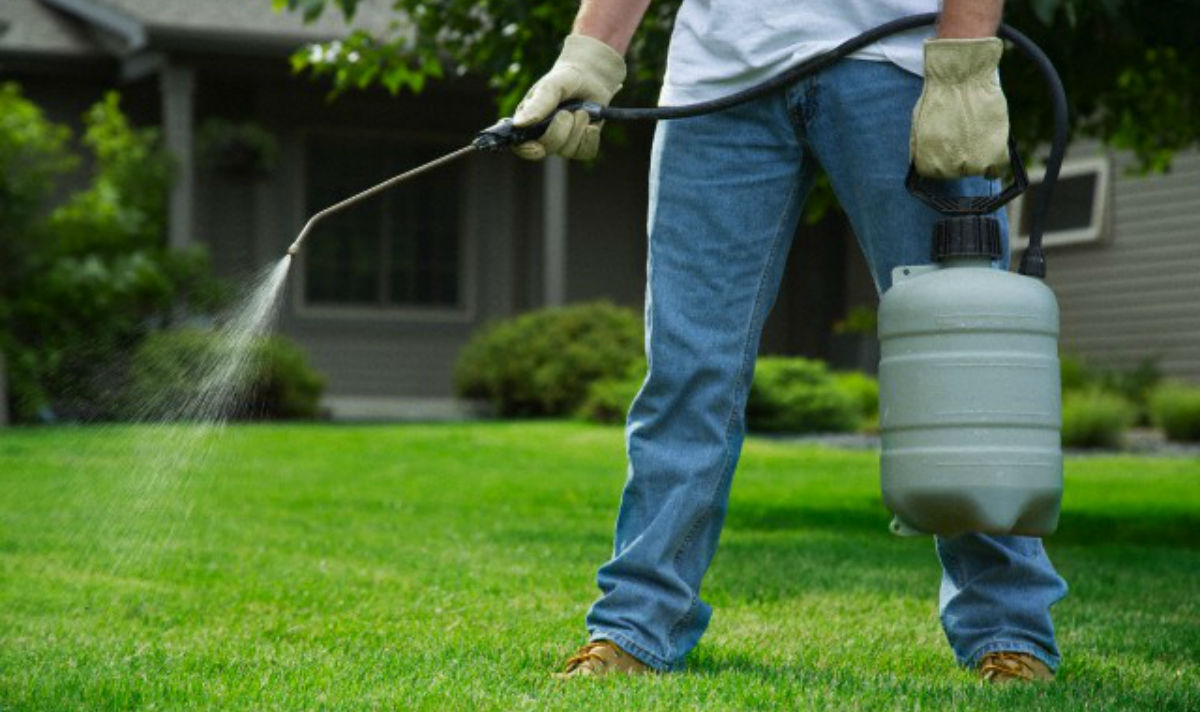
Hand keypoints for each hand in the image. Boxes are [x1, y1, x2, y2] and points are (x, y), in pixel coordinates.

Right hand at [512, 34, 625, 160]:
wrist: (591, 80)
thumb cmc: (565, 80)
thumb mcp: (551, 86)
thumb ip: (537, 104)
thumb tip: (518, 124)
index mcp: (528, 123)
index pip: (522, 147)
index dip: (528, 150)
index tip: (537, 146)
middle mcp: (543, 138)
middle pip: (548, 149)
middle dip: (560, 129)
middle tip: (567, 112)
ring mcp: (563, 145)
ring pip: (569, 151)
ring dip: (578, 128)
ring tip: (581, 111)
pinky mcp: (581, 148)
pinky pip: (586, 152)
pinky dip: (591, 136)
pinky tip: (590, 124)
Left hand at [910, 38, 1009, 178]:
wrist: (961, 79)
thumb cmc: (939, 99)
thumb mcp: (918, 129)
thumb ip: (922, 151)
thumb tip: (924, 166)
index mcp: (926, 165)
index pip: (936, 174)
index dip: (943, 158)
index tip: (947, 144)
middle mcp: (948, 169)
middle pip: (958, 172)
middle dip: (961, 156)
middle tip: (964, 134)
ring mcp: (973, 165)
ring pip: (978, 170)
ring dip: (980, 156)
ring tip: (977, 133)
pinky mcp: (996, 154)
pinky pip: (998, 169)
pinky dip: (997, 160)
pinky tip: (994, 146)